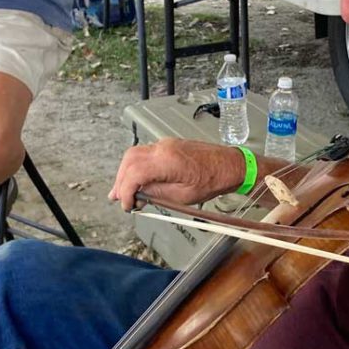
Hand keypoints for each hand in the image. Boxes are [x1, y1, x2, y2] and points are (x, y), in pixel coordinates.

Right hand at [109, 138, 246, 210]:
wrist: (230, 165)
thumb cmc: (213, 180)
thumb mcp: (182, 196)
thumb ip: (156, 193)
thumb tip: (138, 194)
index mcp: (167, 161)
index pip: (134, 173)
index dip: (125, 190)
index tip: (126, 204)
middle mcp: (163, 148)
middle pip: (130, 160)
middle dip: (121, 180)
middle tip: (118, 198)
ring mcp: (165, 144)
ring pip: (135, 154)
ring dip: (126, 173)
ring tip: (124, 191)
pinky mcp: (168, 145)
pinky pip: (145, 153)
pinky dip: (137, 167)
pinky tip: (138, 180)